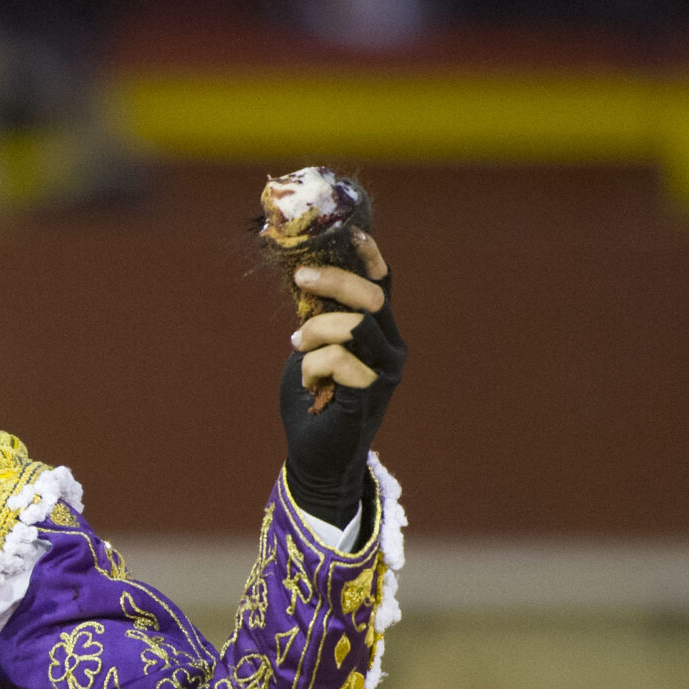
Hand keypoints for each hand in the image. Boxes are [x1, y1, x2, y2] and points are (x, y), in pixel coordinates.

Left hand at [279, 229, 404, 527]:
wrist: (315, 455)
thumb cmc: (312, 401)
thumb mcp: (310, 349)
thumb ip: (316, 318)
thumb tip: (304, 277)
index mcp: (378, 332)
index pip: (382, 286)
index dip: (370, 258)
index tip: (352, 233)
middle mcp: (390, 348)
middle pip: (372, 297)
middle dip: (335, 280)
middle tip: (302, 278)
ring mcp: (385, 371)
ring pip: (355, 325)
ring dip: (317, 329)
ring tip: (298, 345)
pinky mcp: (372, 394)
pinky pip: (342, 361)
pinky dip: (315, 365)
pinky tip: (311, 384)